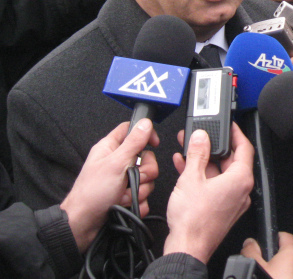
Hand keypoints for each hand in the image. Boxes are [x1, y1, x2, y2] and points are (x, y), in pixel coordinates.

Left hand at [60, 119, 158, 252]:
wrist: (83, 225)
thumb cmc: (92, 193)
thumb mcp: (116, 163)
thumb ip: (133, 143)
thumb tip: (145, 123)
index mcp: (111, 148)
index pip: (132, 130)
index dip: (146, 134)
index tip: (154, 144)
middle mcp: (117, 162)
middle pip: (145, 158)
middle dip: (145, 172)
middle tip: (132, 178)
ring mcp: (122, 180)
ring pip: (147, 179)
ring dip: (139, 190)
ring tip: (123, 196)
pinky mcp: (126, 195)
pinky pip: (143, 195)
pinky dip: (137, 202)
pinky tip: (124, 204)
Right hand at [164, 123, 253, 263]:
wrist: (187, 248)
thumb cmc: (193, 221)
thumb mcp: (191, 178)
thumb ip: (197, 153)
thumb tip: (201, 137)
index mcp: (240, 179)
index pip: (245, 148)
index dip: (236, 133)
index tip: (229, 125)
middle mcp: (241, 190)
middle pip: (230, 160)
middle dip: (213, 147)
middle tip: (201, 137)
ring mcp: (232, 200)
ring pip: (220, 173)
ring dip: (204, 161)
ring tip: (188, 149)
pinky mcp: (222, 209)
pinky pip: (214, 185)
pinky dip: (202, 175)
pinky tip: (185, 167)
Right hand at [241, 232, 292, 278]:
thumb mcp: (253, 266)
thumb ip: (251, 251)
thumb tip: (250, 242)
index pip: (285, 236)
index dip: (273, 238)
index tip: (264, 243)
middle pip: (287, 255)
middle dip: (274, 260)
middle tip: (261, 267)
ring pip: (290, 271)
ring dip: (279, 273)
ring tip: (265, 277)